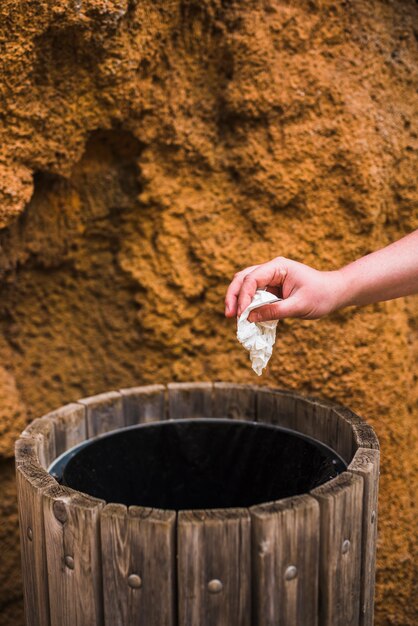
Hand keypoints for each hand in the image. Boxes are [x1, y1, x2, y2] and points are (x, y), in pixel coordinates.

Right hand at [225, 257, 342, 321]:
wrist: (334, 293)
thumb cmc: (321, 296)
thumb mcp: (299, 306)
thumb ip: (274, 311)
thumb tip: (249, 318)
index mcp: (278, 267)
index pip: (252, 279)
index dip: (244, 296)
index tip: (241, 315)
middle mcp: (271, 269)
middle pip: (242, 278)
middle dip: (234, 296)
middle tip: (229, 316)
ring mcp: (269, 278)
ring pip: (244, 285)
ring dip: (238, 300)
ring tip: (233, 317)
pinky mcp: (271, 288)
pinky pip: (253, 295)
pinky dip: (247, 305)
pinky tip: (245, 317)